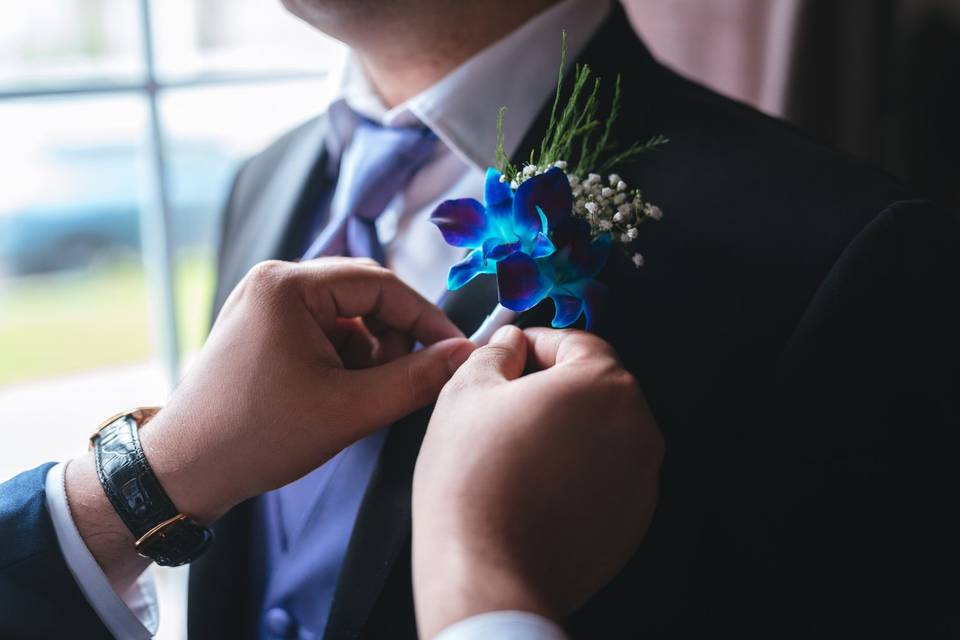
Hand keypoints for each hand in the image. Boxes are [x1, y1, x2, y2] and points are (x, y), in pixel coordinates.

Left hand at [66, 258, 473, 587]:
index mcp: (289, 286)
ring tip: (355, 395)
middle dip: (391, 337)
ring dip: (367, 350)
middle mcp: (274, 280)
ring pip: (347, 313)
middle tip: (397, 381)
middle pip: (365, 293)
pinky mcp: (262, 323)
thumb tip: (465, 353)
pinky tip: (333, 392)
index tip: (455, 352)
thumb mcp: (350, 410)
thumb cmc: (259, 437)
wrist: (185, 469)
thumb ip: (416, 378)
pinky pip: (323, 326)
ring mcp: (264, 300)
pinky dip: (342, 356)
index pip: (383, 285)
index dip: (426, 319)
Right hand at [412, 326, 662, 637]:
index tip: (509, 357)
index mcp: (603, 384)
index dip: (534, 344)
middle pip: (593, 387)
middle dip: (551, 388)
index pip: (576, 341)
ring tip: (515, 452)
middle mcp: (637, 426)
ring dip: (565, 431)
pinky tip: (535, 486)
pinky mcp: (633, 519)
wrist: (486, 571)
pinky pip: (605, 476)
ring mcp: (641, 477)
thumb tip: (509, 345)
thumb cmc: (474, 484)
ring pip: (601, 433)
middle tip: (503, 407)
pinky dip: (577, 472)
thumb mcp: (467, 392)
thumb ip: (495, 353)